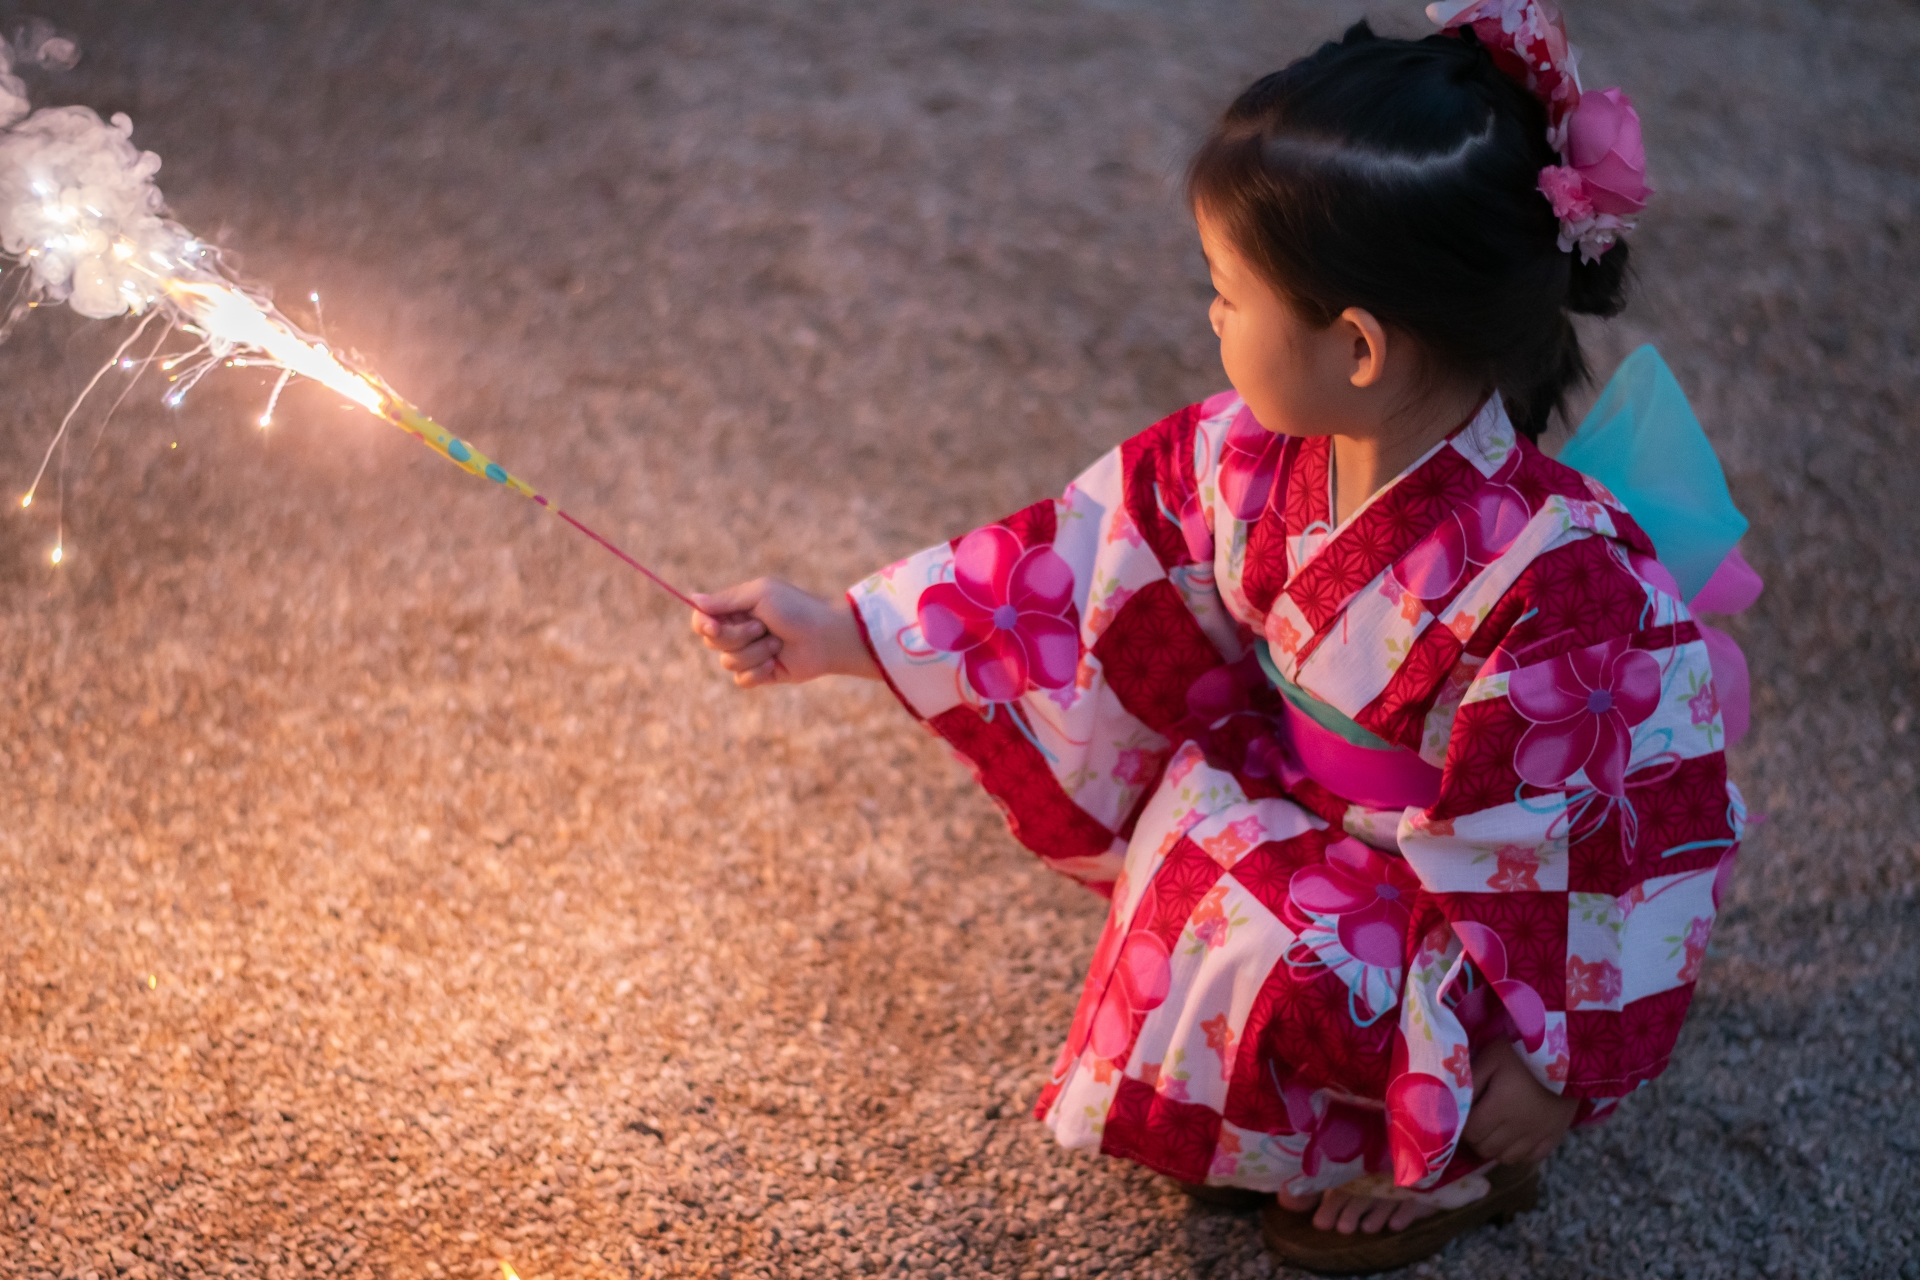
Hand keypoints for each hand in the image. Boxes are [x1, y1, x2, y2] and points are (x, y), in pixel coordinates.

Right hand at [690, 578, 879, 687]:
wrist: (827, 636)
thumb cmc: (796, 609)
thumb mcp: (759, 595)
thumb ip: (725, 601)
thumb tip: (692, 599)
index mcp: (736, 609)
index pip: (702, 619)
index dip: (703, 625)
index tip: (713, 626)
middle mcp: (739, 631)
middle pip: (712, 642)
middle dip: (737, 636)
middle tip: (762, 627)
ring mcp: (749, 653)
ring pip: (727, 662)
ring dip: (754, 652)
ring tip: (777, 643)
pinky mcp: (761, 674)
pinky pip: (741, 680)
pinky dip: (758, 671)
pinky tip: (776, 662)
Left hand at [1462, 1037, 1579, 1165]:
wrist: (1567, 1055)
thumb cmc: (1523, 1053)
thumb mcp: (1491, 1057)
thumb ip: (1471, 1080)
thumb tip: (1454, 1102)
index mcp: (1499, 1107)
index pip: (1472, 1133)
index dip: (1462, 1127)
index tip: (1463, 1116)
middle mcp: (1518, 1128)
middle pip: (1486, 1149)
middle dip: (1476, 1139)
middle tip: (1476, 1125)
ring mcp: (1538, 1135)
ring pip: (1507, 1158)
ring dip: (1496, 1149)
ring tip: (1494, 1132)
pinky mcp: (1554, 1137)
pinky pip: (1531, 1158)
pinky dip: (1519, 1153)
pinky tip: (1515, 1139)